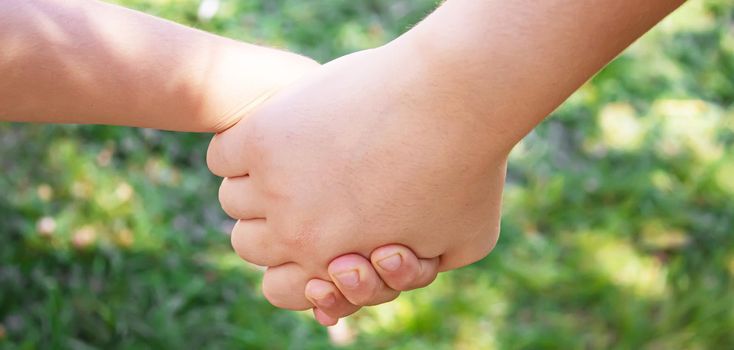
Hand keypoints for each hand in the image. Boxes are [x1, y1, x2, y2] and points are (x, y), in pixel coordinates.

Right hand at [207, 43, 507, 319]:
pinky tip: (275, 133)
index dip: (294, 268)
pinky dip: (239, 149)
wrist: (453, 96)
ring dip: (255, 184)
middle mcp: (294, 232)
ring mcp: (273, 183)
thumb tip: (379, 266)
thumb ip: (417, 268)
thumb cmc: (470, 169)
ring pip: (232, 199)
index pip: (278, 290)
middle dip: (274, 226)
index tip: (317, 237)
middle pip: (247, 243)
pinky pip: (222, 156)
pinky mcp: (262, 135)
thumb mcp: (462, 243)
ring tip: (294, 158)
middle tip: (306, 191)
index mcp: (333, 267)